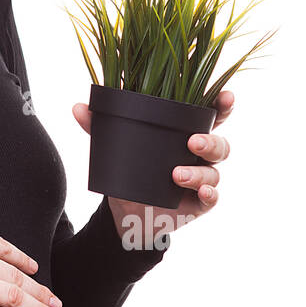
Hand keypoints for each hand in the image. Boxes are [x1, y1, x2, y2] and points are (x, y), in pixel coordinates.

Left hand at [71, 89, 234, 242]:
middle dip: (210, 140)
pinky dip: (209, 195)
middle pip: (219, 143)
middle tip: (192, 141)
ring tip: (176, 175)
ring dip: (199, 172)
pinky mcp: (199, 203)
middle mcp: (200, 155)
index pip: (211, 116)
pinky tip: (202, 193)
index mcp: (185, 132)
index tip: (226, 96)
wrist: (127, 210)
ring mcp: (202, 179)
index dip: (222, 105)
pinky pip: (212, 198)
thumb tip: (78, 106)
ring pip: (214, 172)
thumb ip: (100, 126)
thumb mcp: (116, 145)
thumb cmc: (130, 168)